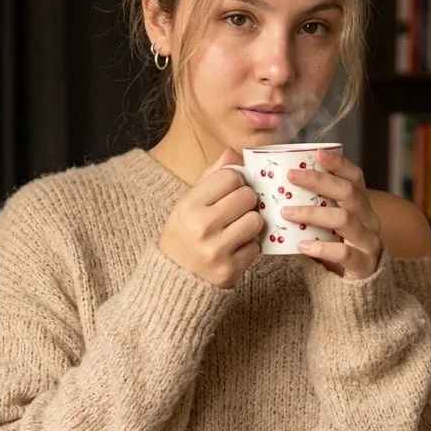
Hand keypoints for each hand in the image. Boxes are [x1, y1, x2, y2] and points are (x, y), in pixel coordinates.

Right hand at [158, 148, 262, 288]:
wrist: (173, 278)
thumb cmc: (184, 234)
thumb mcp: (188, 202)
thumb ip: (211, 177)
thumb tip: (233, 151)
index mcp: (189, 205)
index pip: (231, 176)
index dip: (236, 181)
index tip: (231, 190)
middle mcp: (202, 226)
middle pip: (247, 196)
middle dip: (247, 201)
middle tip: (236, 210)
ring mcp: (217, 249)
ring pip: (256, 220)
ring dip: (251, 223)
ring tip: (237, 229)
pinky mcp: (230, 269)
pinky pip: (256, 247)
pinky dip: (249, 247)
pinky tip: (235, 248)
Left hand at [280, 148, 382, 279]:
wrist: (353, 291)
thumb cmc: (332, 251)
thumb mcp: (322, 227)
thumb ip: (305, 208)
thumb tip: (267, 189)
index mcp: (359, 206)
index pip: (355, 177)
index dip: (339, 163)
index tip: (318, 152)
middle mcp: (368, 219)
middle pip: (349, 193)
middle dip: (320, 181)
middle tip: (291, 176)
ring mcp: (368, 242)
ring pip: (344, 220)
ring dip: (313, 213)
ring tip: (286, 212)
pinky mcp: (363, 265)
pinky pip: (343, 252)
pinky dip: (320, 247)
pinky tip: (300, 245)